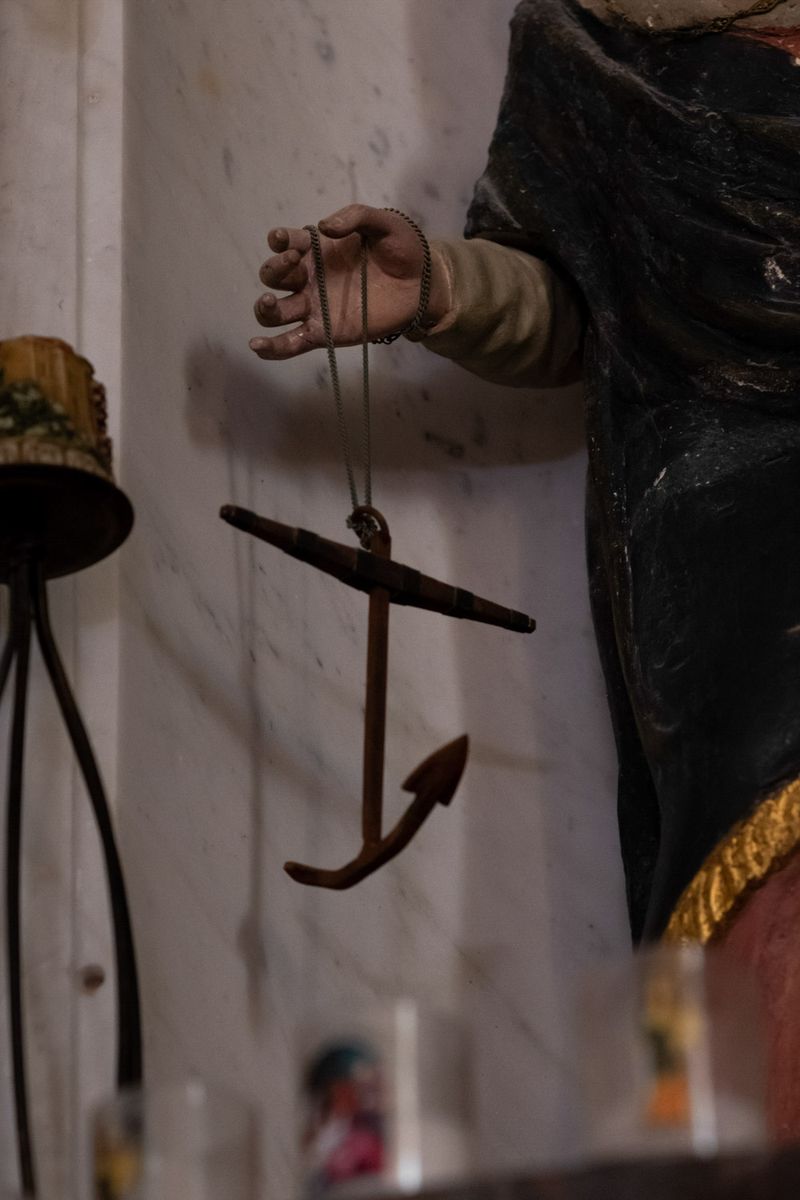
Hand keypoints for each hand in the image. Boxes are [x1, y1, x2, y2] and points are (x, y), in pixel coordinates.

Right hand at [250, 204, 449, 360]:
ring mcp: (314, 307)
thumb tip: (325, 227)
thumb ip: (354, 216)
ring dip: (264, 308)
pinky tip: (258, 346)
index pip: (285, 243)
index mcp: (316, 249)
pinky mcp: (324, 333)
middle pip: (273, 276)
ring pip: (275, 311)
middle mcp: (309, 278)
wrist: (423, 284)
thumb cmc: (402, 249)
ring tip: (271, 303)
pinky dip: (273, 347)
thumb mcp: (383, 222)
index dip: (280, 240)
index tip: (286, 241)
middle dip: (274, 270)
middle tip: (295, 263)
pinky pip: (292, 343)